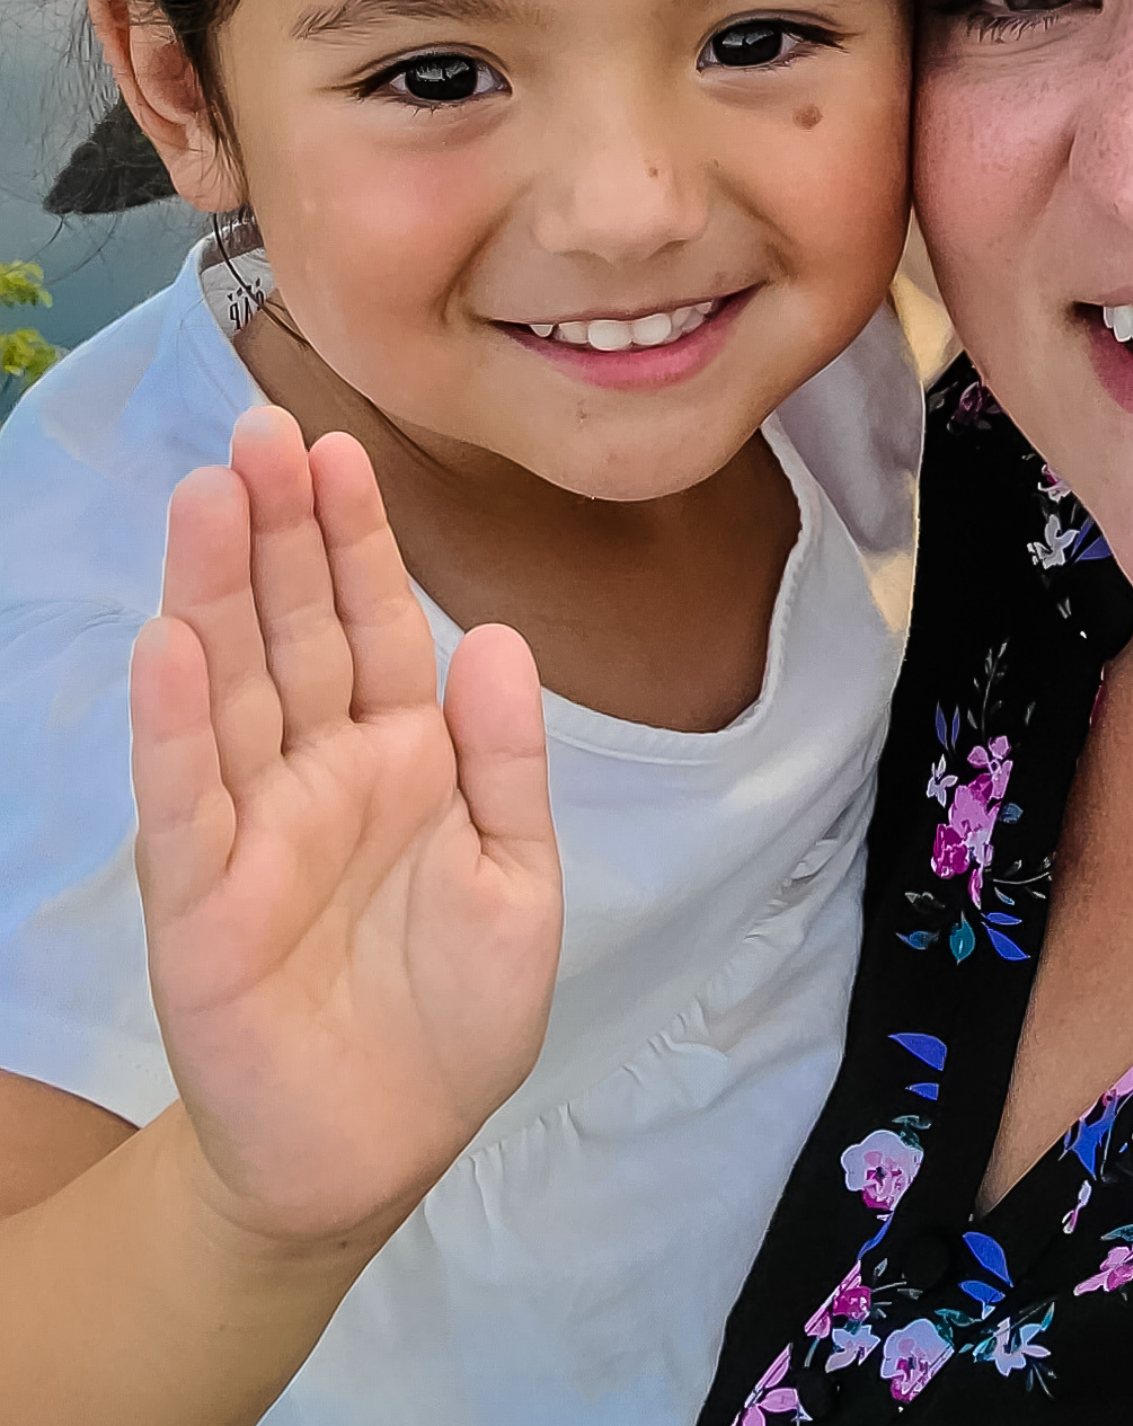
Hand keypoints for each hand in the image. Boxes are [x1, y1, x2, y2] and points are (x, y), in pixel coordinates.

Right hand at [129, 407, 561, 1254]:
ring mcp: (252, 831)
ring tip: (207, 496)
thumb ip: (506, 760)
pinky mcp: (202, 901)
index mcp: (401, 757)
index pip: (374, 626)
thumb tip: (500, 639)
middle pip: (292, 633)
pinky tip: (169, 641)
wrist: (386, 1145)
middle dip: (277, 533)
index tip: (338, 447)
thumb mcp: (519, 875)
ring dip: (217, 594)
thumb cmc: (452, 1012)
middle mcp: (318, 775)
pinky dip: (177, 722)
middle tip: (258, 430)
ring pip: (232, 690)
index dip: (356, 541)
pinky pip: (189, 798)